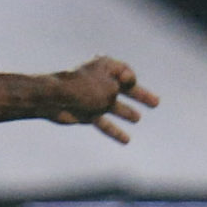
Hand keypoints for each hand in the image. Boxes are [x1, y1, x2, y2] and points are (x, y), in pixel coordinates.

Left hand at [42, 56, 159, 142]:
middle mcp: (99, 81)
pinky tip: (126, 140)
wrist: (51, 99)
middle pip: (124, 90)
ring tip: (136, 118)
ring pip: (113, 106)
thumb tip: (114, 95)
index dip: (130, 79)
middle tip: (156, 103)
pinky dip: (114, 131)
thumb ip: (120, 90)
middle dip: (139, 96)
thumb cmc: (83, 88)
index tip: (128, 83)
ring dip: (125, 112)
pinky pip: (103, 123)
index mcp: (104, 66)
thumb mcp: (110, 88)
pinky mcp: (85, 113)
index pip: (126, 72)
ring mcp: (92, 98)